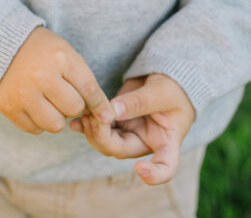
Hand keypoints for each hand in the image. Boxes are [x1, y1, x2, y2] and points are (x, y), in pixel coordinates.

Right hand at [0, 27, 114, 134]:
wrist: (3, 45)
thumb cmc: (43, 51)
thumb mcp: (67, 54)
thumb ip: (86, 82)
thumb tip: (106, 116)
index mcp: (60, 58)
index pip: (89, 89)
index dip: (100, 105)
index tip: (106, 114)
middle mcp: (42, 76)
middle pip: (73, 109)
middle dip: (73, 105)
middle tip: (64, 95)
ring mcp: (24, 93)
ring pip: (55, 125)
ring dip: (57, 116)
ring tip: (49, 101)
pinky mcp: (10, 108)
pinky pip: (35, 129)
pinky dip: (39, 121)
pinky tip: (34, 104)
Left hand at [69, 73, 194, 184]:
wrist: (165, 76)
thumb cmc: (173, 88)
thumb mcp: (161, 91)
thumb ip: (139, 102)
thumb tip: (114, 111)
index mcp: (167, 142)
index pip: (165, 168)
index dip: (153, 174)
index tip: (138, 168)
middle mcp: (147, 142)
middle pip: (122, 151)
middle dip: (104, 138)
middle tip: (94, 118)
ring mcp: (131, 133)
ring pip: (107, 142)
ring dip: (93, 130)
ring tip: (86, 113)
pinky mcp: (118, 123)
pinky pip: (101, 128)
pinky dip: (88, 124)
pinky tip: (77, 120)